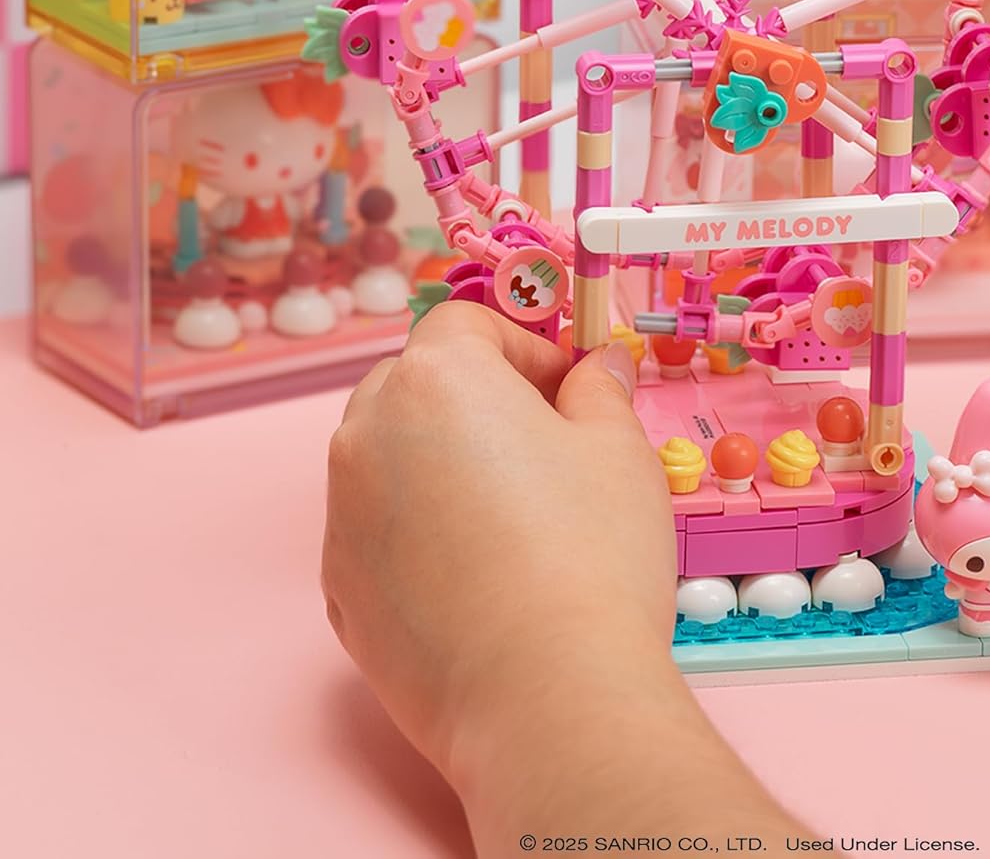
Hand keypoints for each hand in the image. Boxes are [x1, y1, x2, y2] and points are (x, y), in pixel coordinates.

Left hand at [323, 303, 807, 850]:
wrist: (546, 698)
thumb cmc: (590, 557)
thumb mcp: (618, 449)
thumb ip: (599, 389)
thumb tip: (597, 367)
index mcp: (436, 380)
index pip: (467, 324)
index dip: (525, 346)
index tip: (569, 388)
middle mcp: (367, 434)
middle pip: (415, 383)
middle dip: (475, 397)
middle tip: (544, 444)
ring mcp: (342, 516)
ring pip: (388, 456)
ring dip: (440, 460)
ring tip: (513, 515)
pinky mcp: (338, 589)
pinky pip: (378, 529)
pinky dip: (419, 530)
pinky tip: (481, 574)